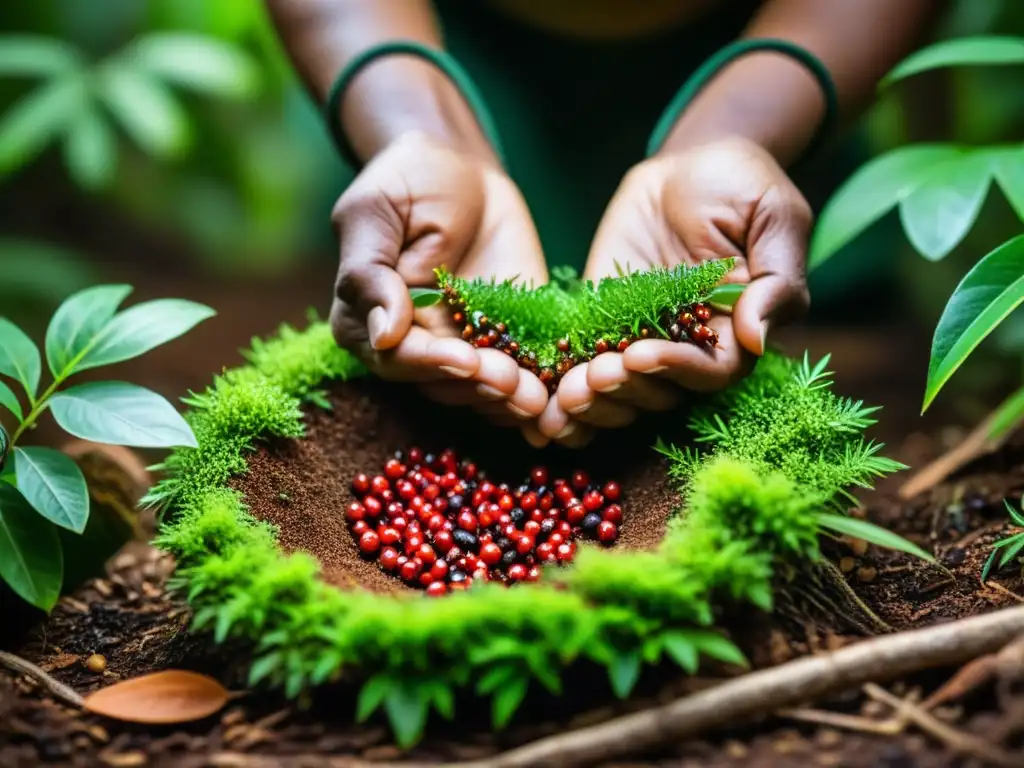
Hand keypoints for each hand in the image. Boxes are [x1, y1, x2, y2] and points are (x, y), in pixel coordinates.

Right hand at [330, 131, 548, 425]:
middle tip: (511, 381)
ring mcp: (461, 346)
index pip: (396, 358)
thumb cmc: (408, 181)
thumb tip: (383, 336)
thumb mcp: (374, 212)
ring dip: (507, 400)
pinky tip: (558, 401)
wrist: (462, 167)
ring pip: (479, 390)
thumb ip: (370, 273)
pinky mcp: (505, 340)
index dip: (430, 363)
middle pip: (440, 383)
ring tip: (539, 398)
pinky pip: (519, 375)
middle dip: (477, 386)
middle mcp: (414, 344)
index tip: (466, 359)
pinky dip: (537, 393)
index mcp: (368, 320)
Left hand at [532, 137, 811, 446]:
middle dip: (625, 390)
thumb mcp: (773, 218)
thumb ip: (775, 279)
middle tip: (593, 378)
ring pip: (620, 391)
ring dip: (593, 400)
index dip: (675, 369)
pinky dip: (563, 384)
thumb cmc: (743, 184)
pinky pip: (583, 362)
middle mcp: (688, 345)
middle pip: (660, 392)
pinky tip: (542, 396)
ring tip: (566, 392)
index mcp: (735, 332)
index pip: (710, 371)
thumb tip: (757, 337)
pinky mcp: (601, 323)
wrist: (690, 162)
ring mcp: (641, 337)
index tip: (639, 355)